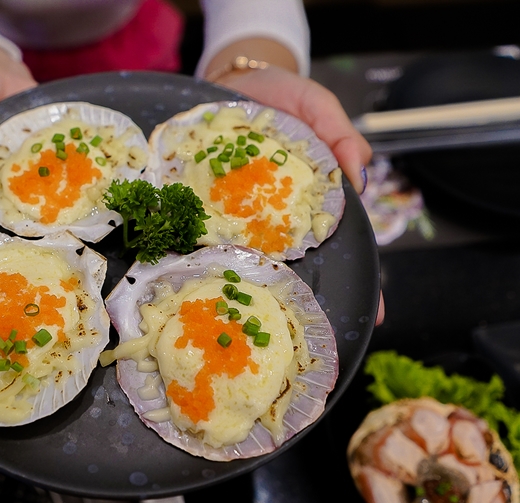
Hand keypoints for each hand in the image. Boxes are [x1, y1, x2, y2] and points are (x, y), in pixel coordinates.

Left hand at [202, 41, 380, 324]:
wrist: (229, 85)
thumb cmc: (280, 96)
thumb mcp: (316, 105)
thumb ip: (339, 133)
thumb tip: (359, 171)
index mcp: (314, 198)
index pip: (346, 242)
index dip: (363, 276)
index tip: (376, 311)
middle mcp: (279, 216)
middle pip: (303, 263)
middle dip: (316, 300)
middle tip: (325, 335)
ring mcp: (242, 216)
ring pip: (255, 260)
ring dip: (261, 291)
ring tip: (270, 330)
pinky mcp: (208, 207)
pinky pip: (213, 235)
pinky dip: (213, 260)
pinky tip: (214, 287)